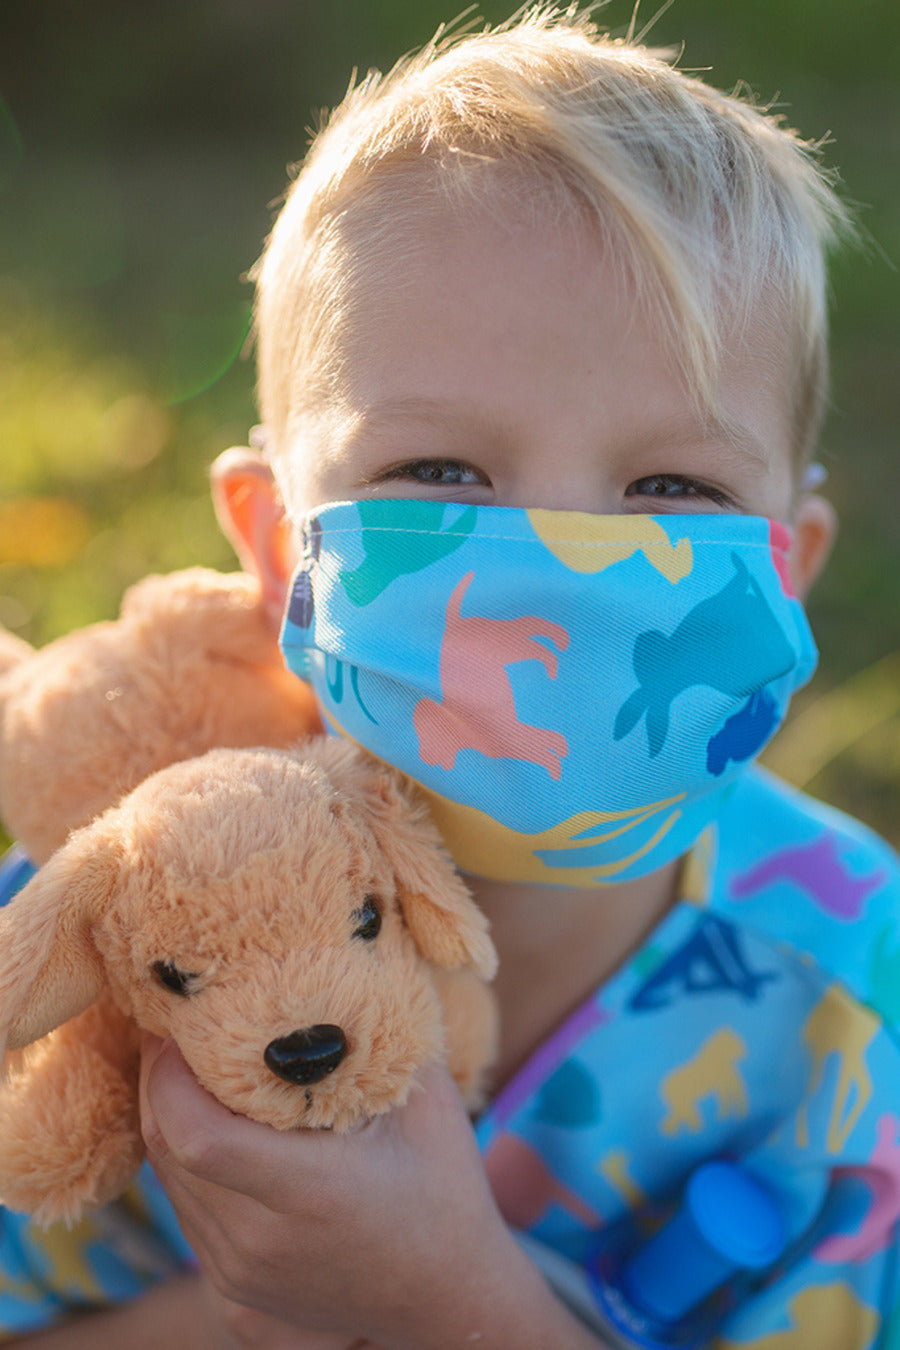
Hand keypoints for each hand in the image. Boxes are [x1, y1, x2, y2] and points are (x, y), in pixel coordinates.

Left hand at [139, 1035, 540, 1349]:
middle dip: (158, 1080)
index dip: (167, 1075)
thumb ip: (390, 1031)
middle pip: (169, 1150)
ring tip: (187, 1065)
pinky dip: (187, 1160)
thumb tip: (361, 953)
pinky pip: (187, 1210)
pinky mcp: (234, 1289)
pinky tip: (211, 1123)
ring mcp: (241, 1273)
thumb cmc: (446, 1192)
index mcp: (308, 1190)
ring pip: (169, 1181)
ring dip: (167, 1118)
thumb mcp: (429, 1102)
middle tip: (172, 1026)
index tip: (176, 1024)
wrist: (449, 1300)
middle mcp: (261, 1239)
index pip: (196, 1133)